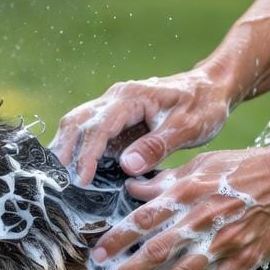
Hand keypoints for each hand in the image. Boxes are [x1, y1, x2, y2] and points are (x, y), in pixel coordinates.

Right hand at [50, 69, 236, 185]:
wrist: (212, 87)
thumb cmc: (204, 105)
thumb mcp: (188, 127)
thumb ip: (157, 146)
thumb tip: (127, 166)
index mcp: (132, 97)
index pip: (99, 126)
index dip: (88, 155)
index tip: (82, 180)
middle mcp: (116, 97)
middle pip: (77, 120)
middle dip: (65, 150)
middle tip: (57, 181)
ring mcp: (114, 106)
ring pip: (78, 123)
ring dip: (66, 148)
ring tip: (58, 177)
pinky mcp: (116, 118)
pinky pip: (90, 132)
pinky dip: (79, 149)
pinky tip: (75, 170)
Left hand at [91, 143, 269, 269]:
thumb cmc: (246, 168)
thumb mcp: (203, 165)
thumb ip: (166, 180)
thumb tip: (132, 187)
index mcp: (187, 193)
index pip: (143, 218)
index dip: (118, 238)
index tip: (96, 255)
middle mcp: (200, 219)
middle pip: (156, 250)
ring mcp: (223, 242)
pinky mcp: (244, 259)